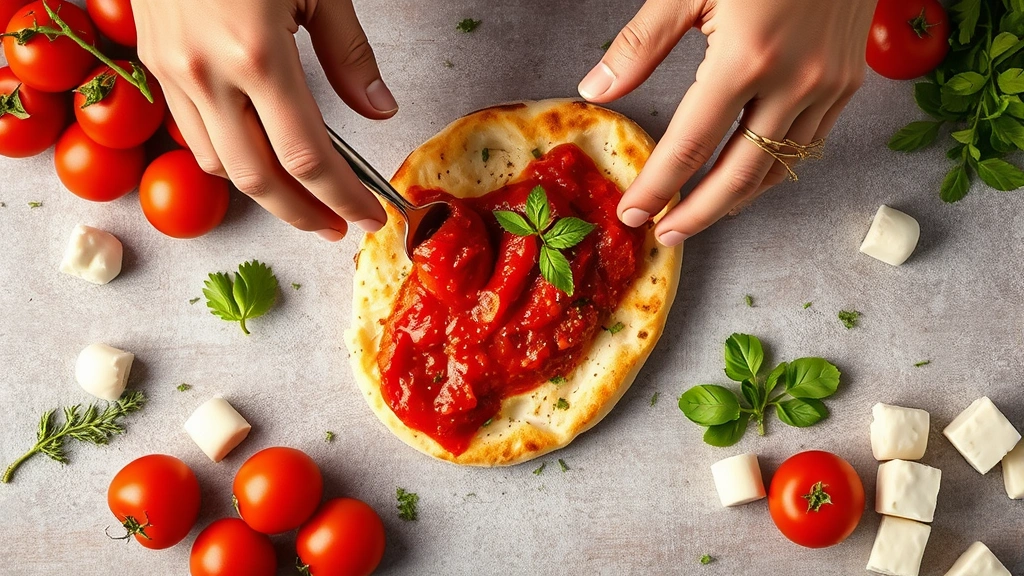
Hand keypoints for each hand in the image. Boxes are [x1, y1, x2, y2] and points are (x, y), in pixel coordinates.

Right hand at [133, 0, 395, 240]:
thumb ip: (349, 54)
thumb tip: (380, 110)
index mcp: (255, 54)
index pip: (306, 157)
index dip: (342, 197)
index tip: (367, 217)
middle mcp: (206, 73)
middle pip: (259, 179)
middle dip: (303, 215)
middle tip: (336, 228)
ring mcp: (172, 71)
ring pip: (219, 165)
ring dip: (265, 194)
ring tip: (304, 201)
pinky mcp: (155, 64)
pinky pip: (192, 134)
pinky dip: (230, 159)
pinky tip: (259, 160)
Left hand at [578, 0, 875, 244]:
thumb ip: (641, 44)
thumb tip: (595, 89)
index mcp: (745, 58)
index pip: (689, 147)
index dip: (657, 187)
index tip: (633, 213)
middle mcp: (793, 82)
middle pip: (737, 176)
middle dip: (697, 215)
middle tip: (665, 235)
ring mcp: (828, 85)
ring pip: (777, 168)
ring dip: (736, 200)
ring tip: (700, 214)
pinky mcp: (848, 82)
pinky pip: (809, 145)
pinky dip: (774, 169)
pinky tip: (747, 176)